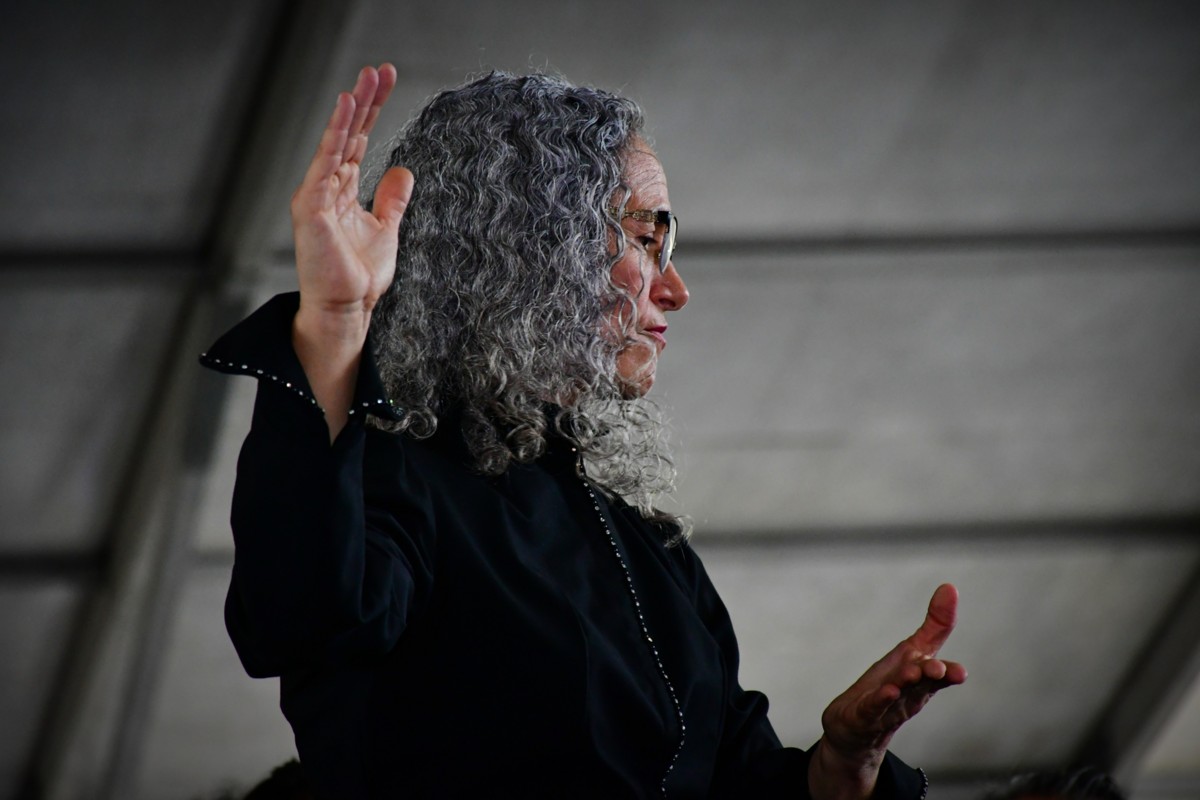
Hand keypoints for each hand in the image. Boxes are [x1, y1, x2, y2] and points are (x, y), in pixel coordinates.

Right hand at [289, 64, 413, 437]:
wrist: (346, 309)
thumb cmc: (358, 277)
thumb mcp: (385, 230)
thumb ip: (391, 201)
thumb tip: (402, 171)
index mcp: (341, 190)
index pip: (357, 141)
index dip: (371, 111)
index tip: (384, 81)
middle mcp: (325, 188)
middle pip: (347, 135)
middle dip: (363, 101)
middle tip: (378, 69)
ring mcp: (316, 196)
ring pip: (335, 143)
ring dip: (350, 111)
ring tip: (364, 81)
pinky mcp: (312, 208)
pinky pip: (325, 163)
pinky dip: (334, 135)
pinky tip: (345, 111)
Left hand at [810, 584, 966, 799]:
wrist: (857, 730)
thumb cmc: (890, 688)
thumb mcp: (912, 653)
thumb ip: (934, 625)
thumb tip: (950, 588)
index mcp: (921, 680)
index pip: (939, 675)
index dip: (949, 672)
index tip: (959, 671)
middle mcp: (908, 695)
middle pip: (923, 686)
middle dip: (931, 677)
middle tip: (938, 669)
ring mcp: (886, 708)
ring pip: (898, 696)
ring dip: (904, 686)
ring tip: (910, 674)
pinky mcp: (862, 715)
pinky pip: (871, 708)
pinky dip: (877, 701)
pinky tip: (883, 692)